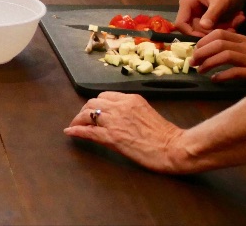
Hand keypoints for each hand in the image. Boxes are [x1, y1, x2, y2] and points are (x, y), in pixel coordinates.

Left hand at [64, 92, 185, 173]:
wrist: (175, 148)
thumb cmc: (166, 135)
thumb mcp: (147, 113)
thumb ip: (131, 110)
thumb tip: (119, 115)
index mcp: (131, 99)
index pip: (105, 96)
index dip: (96, 105)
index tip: (93, 112)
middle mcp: (120, 106)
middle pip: (93, 103)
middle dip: (85, 111)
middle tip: (82, 119)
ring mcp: (115, 121)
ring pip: (88, 114)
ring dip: (78, 119)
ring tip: (74, 125)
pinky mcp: (112, 137)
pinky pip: (88, 131)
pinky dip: (76, 130)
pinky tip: (70, 132)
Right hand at [175, 0, 245, 34]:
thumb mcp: (221, 2)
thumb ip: (211, 15)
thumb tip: (204, 27)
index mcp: (187, 2)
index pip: (181, 23)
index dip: (191, 33)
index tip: (208, 38)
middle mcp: (189, 8)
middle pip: (194, 28)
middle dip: (212, 31)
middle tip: (230, 29)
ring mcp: (198, 12)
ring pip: (205, 30)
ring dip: (221, 29)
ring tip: (236, 24)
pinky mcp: (207, 16)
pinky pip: (212, 27)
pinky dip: (224, 27)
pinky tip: (235, 22)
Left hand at [190, 30, 245, 82]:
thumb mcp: (244, 52)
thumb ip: (228, 48)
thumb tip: (203, 52)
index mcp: (243, 40)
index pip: (219, 33)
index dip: (203, 41)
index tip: (194, 50)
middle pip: (220, 43)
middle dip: (202, 52)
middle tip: (193, 62)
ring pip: (226, 56)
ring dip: (209, 63)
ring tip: (201, 70)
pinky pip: (236, 72)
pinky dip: (222, 75)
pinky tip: (215, 79)